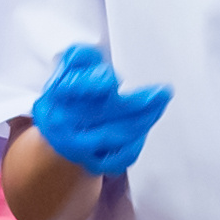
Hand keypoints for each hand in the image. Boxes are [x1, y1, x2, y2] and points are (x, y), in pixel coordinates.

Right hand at [24, 39, 171, 178]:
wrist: (59, 131)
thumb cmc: (71, 93)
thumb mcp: (69, 68)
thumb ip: (81, 56)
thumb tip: (95, 56)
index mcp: (57, 94)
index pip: (73, 88)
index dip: (93, 84)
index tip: (113, 80)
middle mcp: (64, 122)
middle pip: (103, 113)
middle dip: (137, 103)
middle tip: (162, 92)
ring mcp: (78, 146)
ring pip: (117, 136)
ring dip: (144, 119)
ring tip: (160, 104)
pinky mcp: (93, 163)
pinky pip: (122, 157)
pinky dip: (136, 143)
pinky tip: (144, 128)